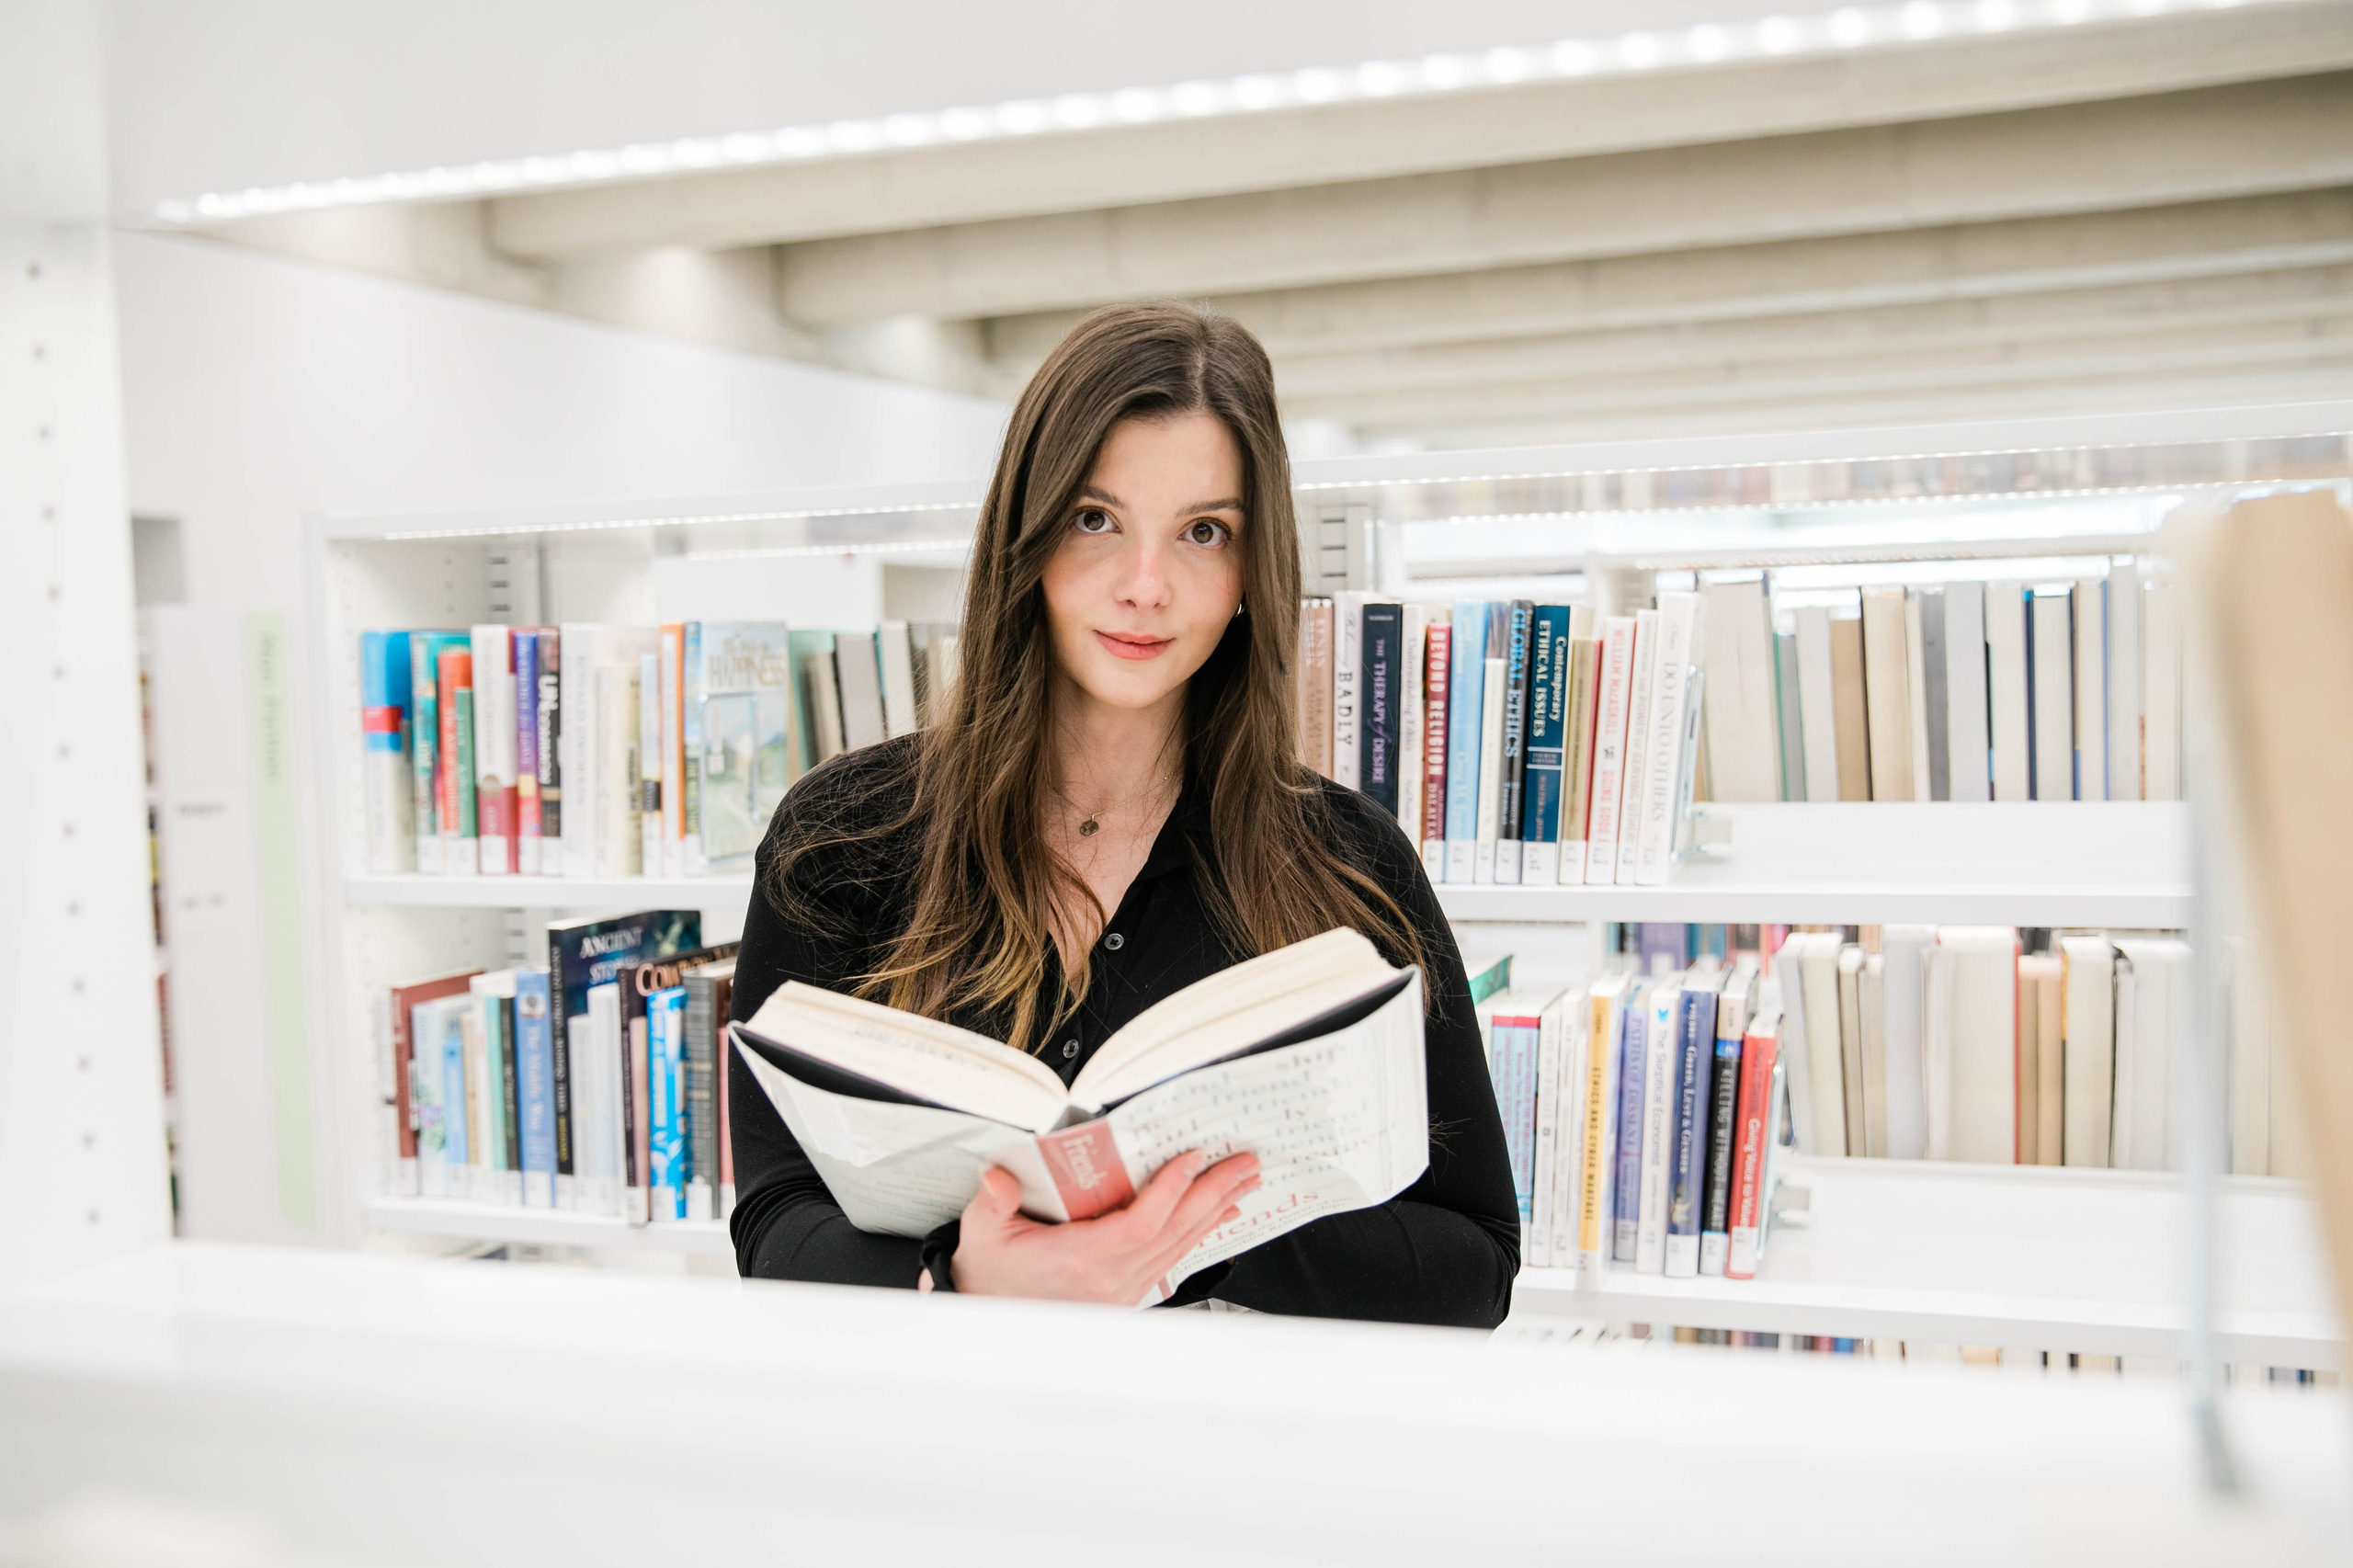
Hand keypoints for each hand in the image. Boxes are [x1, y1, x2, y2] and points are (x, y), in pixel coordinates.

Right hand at [948, 1150, 1260, 1304]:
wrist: (989, 1312)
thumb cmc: (990, 1272)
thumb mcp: (982, 1233)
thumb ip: (992, 1203)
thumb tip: (999, 1179)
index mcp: (1079, 1261)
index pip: (1140, 1224)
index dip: (1171, 1190)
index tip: (1193, 1158)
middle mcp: (1108, 1279)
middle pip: (1173, 1232)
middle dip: (1213, 1193)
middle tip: (1244, 1164)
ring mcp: (1121, 1290)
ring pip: (1179, 1246)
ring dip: (1214, 1210)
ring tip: (1242, 1181)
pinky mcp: (1126, 1293)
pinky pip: (1172, 1259)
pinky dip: (1198, 1233)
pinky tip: (1217, 1216)